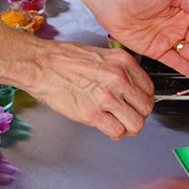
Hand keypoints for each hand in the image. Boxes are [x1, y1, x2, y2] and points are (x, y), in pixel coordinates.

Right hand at [0, 23, 154, 139]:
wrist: (40, 64)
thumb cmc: (63, 58)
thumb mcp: (99, 54)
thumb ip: (118, 69)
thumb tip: (129, 85)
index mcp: (122, 62)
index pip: (149, 88)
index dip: (143, 99)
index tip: (136, 103)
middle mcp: (118, 78)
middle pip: (146, 108)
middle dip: (138, 114)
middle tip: (127, 115)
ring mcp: (106, 96)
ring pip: (136, 124)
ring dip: (128, 127)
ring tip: (119, 123)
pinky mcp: (92, 113)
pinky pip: (117, 132)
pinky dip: (115, 133)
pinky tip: (107, 127)